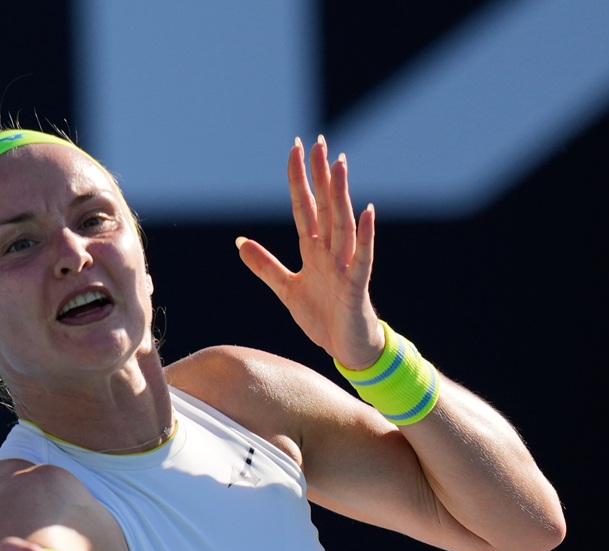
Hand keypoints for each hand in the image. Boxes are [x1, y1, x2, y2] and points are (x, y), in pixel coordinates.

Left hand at [236, 136, 383, 369]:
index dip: (299, 180)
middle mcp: (331, 251)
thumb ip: (265, 265)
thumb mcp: (286, 289)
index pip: (304, 207)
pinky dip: (366, 236)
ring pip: (343, 224)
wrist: (346, 348)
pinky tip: (368, 212)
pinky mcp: (357, 286)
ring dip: (341, 195)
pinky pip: (362, 258)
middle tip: (319, 143)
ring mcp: (345, 266)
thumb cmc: (323, 316)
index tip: (296, 149)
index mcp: (313, 250)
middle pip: (325, 207)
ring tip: (340, 165)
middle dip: (321, 176)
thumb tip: (240, 241)